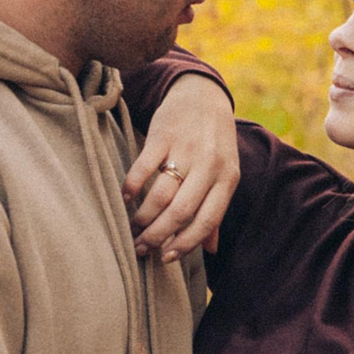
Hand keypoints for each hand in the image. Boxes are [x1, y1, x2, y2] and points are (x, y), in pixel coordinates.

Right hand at [123, 73, 238, 263]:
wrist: (203, 95)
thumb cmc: (214, 143)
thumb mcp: (224, 174)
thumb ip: (217, 211)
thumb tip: (212, 250)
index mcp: (227, 179)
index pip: (207, 220)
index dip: (186, 243)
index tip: (166, 258)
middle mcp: (209, 166)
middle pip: (181, 211)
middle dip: (158, 235)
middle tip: (141, 248)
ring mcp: (185, 150)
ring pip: (160, 194)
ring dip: (143, 217)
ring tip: (133, 228)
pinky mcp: (163, 136)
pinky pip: (143, 168)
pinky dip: (131, 186)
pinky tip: (125, 198)